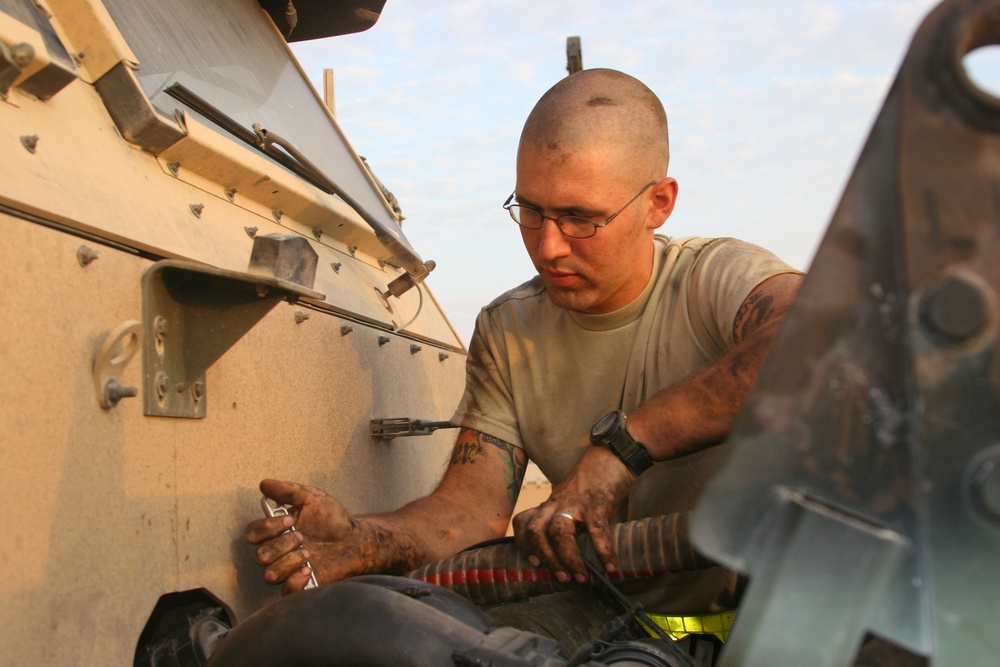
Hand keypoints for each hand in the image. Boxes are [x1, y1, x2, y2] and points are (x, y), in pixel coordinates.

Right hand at [244, 479, 359, 594]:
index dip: (266, 528)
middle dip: (282, 545)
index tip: (290, 520)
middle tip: (302, 537)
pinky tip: (309, 569)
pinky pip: (285, 592)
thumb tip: (264, 483)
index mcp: (275, 531)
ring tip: (309, 552)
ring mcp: (286, 570)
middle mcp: (276, 552)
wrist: (354, 539)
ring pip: (269, 574)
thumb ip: (288, 491)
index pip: (252, 533)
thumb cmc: (331, 518)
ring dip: (289, 561)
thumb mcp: (312, 498)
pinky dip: (295, 581)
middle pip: (260, 556)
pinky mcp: (299, 585)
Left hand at [512, 446, 634, 582]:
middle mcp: (556, 502)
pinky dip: (604, 551)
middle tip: (561, 577)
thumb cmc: (595, 479)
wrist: (612, 454)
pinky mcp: (596, 501)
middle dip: (546, 559)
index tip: (534, 563)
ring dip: (569, 558)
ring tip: (582, 576)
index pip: (523, 522)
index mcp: (549, 503)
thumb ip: (571, 519)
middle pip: (536, 531)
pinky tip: (611, 567)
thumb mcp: (573, 498)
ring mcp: (575, 501)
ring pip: (559, 532)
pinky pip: (596, 530)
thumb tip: (580, 553)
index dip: (523, 545)